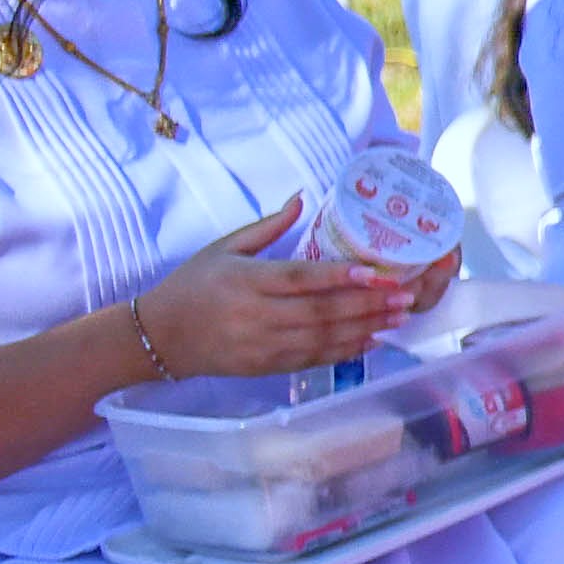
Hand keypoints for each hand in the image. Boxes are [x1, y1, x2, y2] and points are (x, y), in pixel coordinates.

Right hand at [131, 206, 406, 379]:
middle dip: (367, 305)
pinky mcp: (265, 367)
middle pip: (320, 312)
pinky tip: (372, 341)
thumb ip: (267, 226)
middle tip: (405, 295)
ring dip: (365, 329)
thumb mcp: (224, 247)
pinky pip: (312, 359)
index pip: (300, 279)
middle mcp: (256, 316)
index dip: (340, 276)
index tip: (377, 272)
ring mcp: (262, 346)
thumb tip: (303, 196)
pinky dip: (345, 352)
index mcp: (246, 281)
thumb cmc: (192, 285)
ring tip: (398, 316)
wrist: (158, 337)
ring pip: (322, 339)